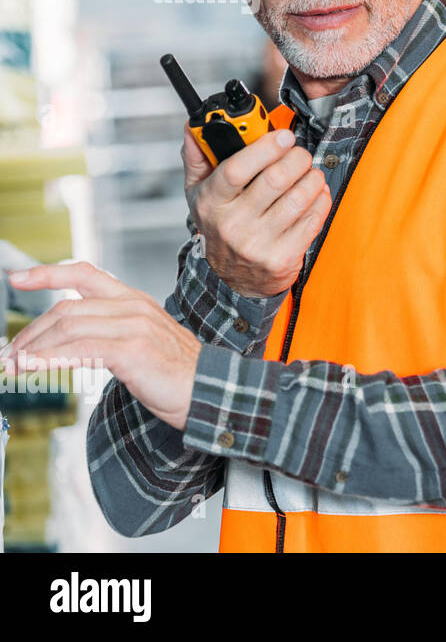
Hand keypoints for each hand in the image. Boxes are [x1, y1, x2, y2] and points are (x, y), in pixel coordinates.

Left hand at [2, 263, 200, 430]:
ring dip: (33, 350)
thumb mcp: (140, 341)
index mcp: (134, 300)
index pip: (85, 273)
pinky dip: (49, 359)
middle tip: (9, 355)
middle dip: (29, 333)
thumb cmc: (174, 372)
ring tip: (15, 367)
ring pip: (67, 328)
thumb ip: (109, 331)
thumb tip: (66, 342)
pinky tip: (34, 369)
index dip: (47, 273)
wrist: (207, 391)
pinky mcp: (132, 350)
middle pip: (66, 309)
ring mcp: (134, 327)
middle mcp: (133, 307)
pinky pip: (79, 349)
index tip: (16, 278)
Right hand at [184, 127, 330, 297]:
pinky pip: (313, 219)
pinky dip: (321, 200)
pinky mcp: (282, 258)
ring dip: (312, 178)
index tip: (283, 136)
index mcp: (211, 203)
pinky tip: (316, 194)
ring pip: (299, 198)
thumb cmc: (221, 226)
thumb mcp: (200, 194)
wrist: (234, 279)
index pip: (236, 170)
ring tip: (310, 173)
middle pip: (275, 180)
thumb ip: (198, 158)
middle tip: (300, 154)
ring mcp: (258, 244)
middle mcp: (232, 225)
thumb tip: (194, 128)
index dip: (265, 148)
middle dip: (296, 158)